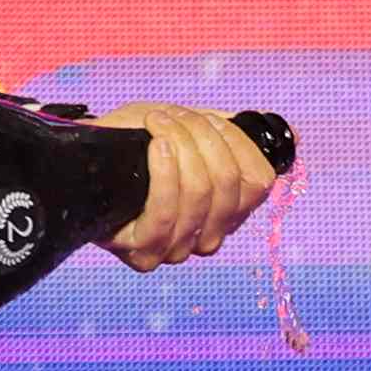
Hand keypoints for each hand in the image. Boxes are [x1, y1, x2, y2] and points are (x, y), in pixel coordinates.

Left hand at [95, 103, 281, 271]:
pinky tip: (158, 145)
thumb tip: (293, 134)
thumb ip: (232, 134)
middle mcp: (206, 238)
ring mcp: (175, 250)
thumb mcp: (187, 131)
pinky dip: (164, 174)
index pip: (256, 183)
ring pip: (199, 196)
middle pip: (228, 186)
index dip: (237, 144)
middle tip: (175, 116)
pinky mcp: (142, 254)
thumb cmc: (132, 146)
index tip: (209, 119)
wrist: (76, 166)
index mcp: (227, 211)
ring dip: (181, 147)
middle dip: (204, 138)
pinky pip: (164, 216)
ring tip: (159, 124)